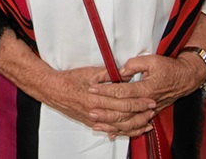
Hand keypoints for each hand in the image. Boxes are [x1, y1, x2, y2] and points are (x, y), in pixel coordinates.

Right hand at [42, 66, 156, 136]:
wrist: (52, 90)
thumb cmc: (69, 79)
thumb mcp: (89, 73)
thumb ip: (109, 74)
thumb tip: (125, 75)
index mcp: (96, 98)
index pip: (122, 102)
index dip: (138, 102)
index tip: (149, 99)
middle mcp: (95, 112)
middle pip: (123, 116)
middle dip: (140, 114)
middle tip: (152, 110)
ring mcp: (93, 120)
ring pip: (118, 127)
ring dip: (135, 125)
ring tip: (147, 122)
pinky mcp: (91, 123)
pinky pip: (110, 130)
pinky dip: (123, 131)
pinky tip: (132, 130)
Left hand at [87, 53, 204, 126]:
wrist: (187, 77)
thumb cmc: (170, 68)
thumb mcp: (152, 60)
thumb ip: (134, 64)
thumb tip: (120, 70)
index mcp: (147, 89)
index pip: (122, 91)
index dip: (106, 89)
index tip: (93, 88)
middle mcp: (148, 102)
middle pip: (123, 109)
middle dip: (104, 109)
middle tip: (89, 108)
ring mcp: (150, 109)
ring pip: (129, 121)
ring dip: (112, 123)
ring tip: (96, 124)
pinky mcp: (151, 112)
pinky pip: (136, 124)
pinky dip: (123, 130)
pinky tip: (112, 133)